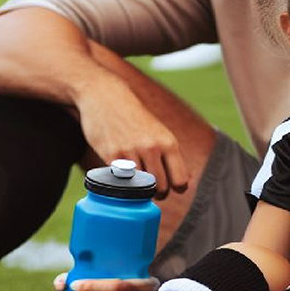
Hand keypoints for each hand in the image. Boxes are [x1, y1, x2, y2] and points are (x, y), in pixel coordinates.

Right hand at [74, 75, 189, 198]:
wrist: (107, 97)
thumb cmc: (135, 119)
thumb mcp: (159, 133)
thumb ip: (169, 156)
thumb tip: (183, 185)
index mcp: (168, 143)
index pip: (180, 181)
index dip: (175, 188)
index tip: (169, 185)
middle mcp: (152, 148)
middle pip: (161, 189)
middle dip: (156, 192)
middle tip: (149, 186)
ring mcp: (131, 152)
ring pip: (140, 188)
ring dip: (138, 190)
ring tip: (135, 180)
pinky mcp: (111, 155)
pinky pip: (120, 182)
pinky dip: (121, 183)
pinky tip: (120, 173)